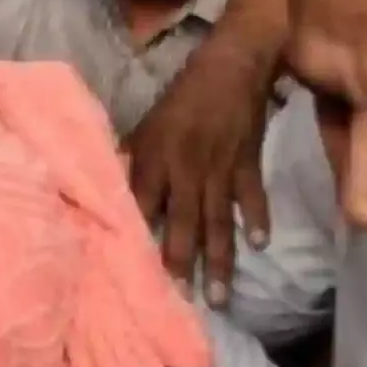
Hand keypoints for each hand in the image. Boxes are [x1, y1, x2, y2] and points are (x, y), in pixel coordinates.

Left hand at [127, 37, 272, 306]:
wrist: (231, 66)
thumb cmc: (181, 96)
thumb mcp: (145, 123)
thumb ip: (131, 158)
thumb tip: (107, 187)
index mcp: (155, 158)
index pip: (143, 206)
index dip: (137, 238)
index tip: (131, 271)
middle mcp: (186, 170)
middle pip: (182, 223)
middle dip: (180, 262)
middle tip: (179, 300)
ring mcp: (220, 169)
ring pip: (217, 222)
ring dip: (218, 259)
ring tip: (217, 296)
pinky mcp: (248, 164)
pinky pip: (252, 197)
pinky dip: (257, 219)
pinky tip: (259, 244)